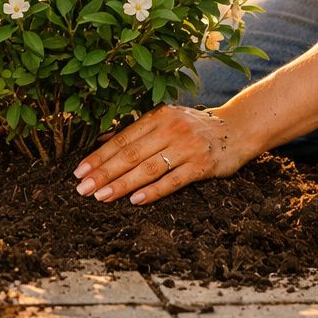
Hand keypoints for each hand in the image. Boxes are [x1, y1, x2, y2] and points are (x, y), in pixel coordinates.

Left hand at [71, 105, 251, 205]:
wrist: (238, 129)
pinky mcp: (202, 165)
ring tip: (102, 196)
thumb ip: (139, 131)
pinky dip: (153, 191)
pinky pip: (172, 180)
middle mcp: (170, 129)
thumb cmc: (195, 128)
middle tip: (82, 188)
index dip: (99, 156)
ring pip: (147, 168)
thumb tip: (102, 141)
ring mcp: (187, 147)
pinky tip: (135, 200)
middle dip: (103, 173)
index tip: (79, 171)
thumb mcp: (167, 120)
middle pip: (130, 154)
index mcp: (158, 116)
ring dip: (121, 184)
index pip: (122, 139)